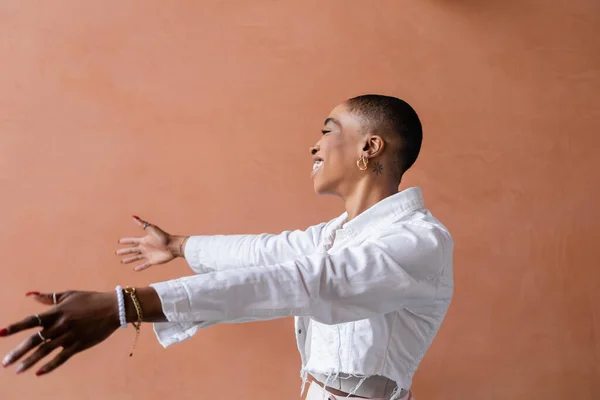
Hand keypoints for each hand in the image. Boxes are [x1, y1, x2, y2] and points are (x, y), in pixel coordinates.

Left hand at [0, 291, 118, 375]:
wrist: (114, 308)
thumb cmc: (90, 299)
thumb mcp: (69, 295)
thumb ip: (48, 297)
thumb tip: (29, 295)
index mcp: (57, 312)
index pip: (32, 320)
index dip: (15, 327)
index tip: (0, 333)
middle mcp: (61, 325)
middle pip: (35, 340)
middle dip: (18, 352)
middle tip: (5, 362)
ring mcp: (70, 336)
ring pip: (46, 351)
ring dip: (30, 362)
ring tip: (17, 370)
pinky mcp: (79, 345)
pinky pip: (62, 358)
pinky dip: (50, 366)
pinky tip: (38, 373)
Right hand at [116, 216, 184, 271]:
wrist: (173, 246)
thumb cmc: (163, 237)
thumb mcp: (151, 229)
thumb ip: (142, 224)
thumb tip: (133, 216)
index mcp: (144, 240)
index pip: (132, 241)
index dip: (126, 241)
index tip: (119, 241)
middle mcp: (145, 247)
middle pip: (132, 250)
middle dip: (125, 251)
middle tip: (117, 253)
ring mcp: (148, 254)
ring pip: (136, 258)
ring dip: (129, 259)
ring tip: (123, 261)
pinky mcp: (152, 261)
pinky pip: (145, 265)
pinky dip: (140, 267)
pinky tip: (135, 269)